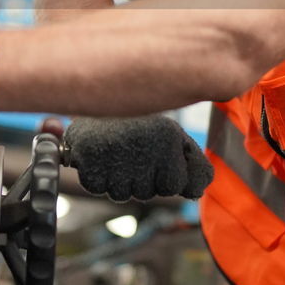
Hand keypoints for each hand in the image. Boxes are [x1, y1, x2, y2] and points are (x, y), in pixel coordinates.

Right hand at [63, 116, 213, 201]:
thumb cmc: (139, 120)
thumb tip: (196, 192)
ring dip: (117, 179)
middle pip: (146, 193)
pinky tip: (98, 154)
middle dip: (140, 179)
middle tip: (131, 149)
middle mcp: (145, 149)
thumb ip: (194, 164)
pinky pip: (97, 188)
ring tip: (115, 150)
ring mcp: (114, 157)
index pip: (175, 186)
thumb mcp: (173, 134)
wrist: (95, 91)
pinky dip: (96, 176)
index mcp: (170, 139)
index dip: (164, 176)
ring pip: (121, 194)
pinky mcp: (88, 160)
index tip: (155, 154)